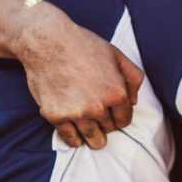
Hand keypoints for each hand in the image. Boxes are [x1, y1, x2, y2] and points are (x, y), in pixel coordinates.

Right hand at [19, 8, 143, 149]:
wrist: (47, 41)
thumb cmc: (82, 44)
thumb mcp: (116, 55)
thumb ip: (132, 78)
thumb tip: (134, 102)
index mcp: (117, 92)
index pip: (124, 120)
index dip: (119, 118)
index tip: (113, 117)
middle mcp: (98, 107)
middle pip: (108, 129)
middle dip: (105, 124)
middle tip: (99, 120)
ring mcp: (77, 113)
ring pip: (92, 138)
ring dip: (93, 138)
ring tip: (93, 137)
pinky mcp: (56, 116)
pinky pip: (69, 138)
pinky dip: (74, 140)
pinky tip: (76, 137)